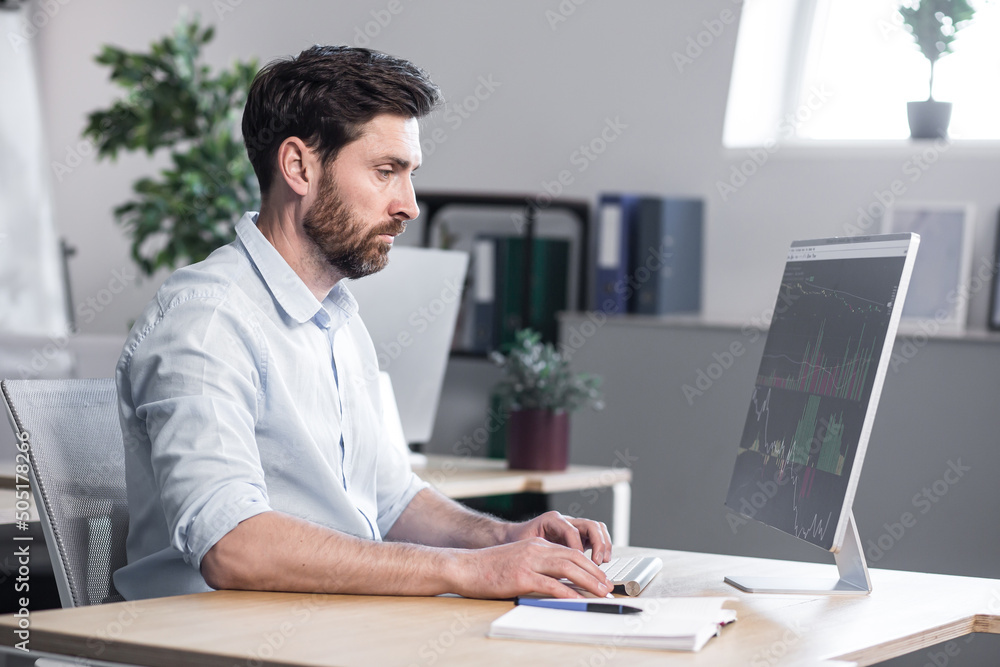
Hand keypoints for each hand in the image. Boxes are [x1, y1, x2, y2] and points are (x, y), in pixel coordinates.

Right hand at [449, 537, 611, 598]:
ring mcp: (529, 561)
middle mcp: (536, 549)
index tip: (601, 577)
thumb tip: (559, 582)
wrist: (465, 567)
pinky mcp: (521, 576)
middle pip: (574, 558)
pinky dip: (567, 592)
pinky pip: (550, 584)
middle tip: (608, 586)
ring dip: (588, 582)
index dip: (589, 564)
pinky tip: (577, 599)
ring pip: (567, 568)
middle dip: (594, 573)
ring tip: (600, 592)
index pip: (570, 551)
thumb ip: (538, 567)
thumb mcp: (518, 560)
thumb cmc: (488, 568)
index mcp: (536, 544)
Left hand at [505, 511, 612, 564]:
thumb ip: (541, 554)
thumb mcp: (527, 547)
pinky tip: (601, 561)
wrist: (514, 537)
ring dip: (604, 544)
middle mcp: (565, 521)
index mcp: (552, 520)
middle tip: (597, 561)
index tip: (578, 562)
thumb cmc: (519, 542)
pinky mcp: (579, 536)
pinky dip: (602, 547)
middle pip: (590, 524)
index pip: (571, 530)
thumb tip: (553, 572)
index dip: (577, 546)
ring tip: (603, 561)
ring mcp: (574, 527)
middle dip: (598, 543)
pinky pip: (596, 536)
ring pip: (597, 528)